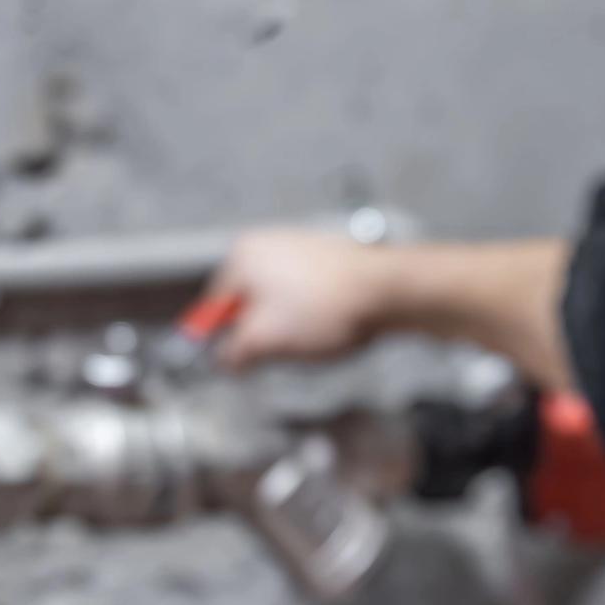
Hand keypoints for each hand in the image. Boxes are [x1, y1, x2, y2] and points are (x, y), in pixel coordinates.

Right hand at [205, 229, 394, 368]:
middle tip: (285, 347)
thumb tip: (223, 359)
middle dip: (262, 332)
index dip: (228, 339)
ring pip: (277, 304)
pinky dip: (311, 315)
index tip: (243, 360)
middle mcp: (266, 244)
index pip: (216, 306)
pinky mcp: (324, 259)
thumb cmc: (327, 308)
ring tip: (312, 334)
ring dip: (288, 327)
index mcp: (243, 256)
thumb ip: (233, 352)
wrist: (388, 290)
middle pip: (247, 304)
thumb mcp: (265, 341)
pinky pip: (303, 296)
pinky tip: (328, 324)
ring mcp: (297, 248)